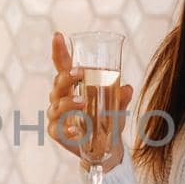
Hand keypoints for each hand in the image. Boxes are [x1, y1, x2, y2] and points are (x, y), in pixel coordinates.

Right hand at [48, 31, 134, 169]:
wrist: (104, 148)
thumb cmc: (107, 120)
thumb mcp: (117, 107)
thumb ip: (121, 97)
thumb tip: (127, 88)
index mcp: (73, 85)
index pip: (62, 65)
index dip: (59, 50)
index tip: (58, 35)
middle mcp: (62, 97)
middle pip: (58, 83)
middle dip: (66, 77)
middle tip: (79, 74)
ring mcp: (57, 115)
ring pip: (57, 105)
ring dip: (69, 103)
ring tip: (82, 103)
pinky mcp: (57, 132)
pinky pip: (58, 129)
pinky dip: (67, 129)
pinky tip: (77, 130)